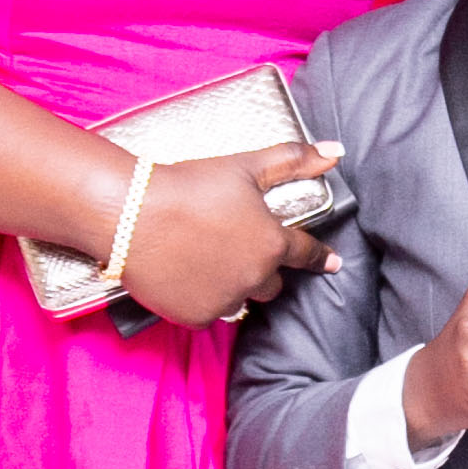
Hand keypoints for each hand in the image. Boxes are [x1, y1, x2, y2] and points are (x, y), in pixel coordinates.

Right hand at [120, 140, 341, 326]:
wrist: (132, 213)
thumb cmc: (189, 185)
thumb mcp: (245, 166)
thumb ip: (293, 161)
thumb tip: (335, 152)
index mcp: (272, 243)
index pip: (306, 253)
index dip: (319, 256)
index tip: (332, 263)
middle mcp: (255, 278)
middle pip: (271, 282)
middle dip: (259, 268)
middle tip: (233, 248)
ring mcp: (225, 300)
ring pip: (239, 299)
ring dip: (231, 285)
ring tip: (204, 260)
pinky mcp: (195, 316)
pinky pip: (208, 313)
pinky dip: (200, 298)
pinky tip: (184, 275)